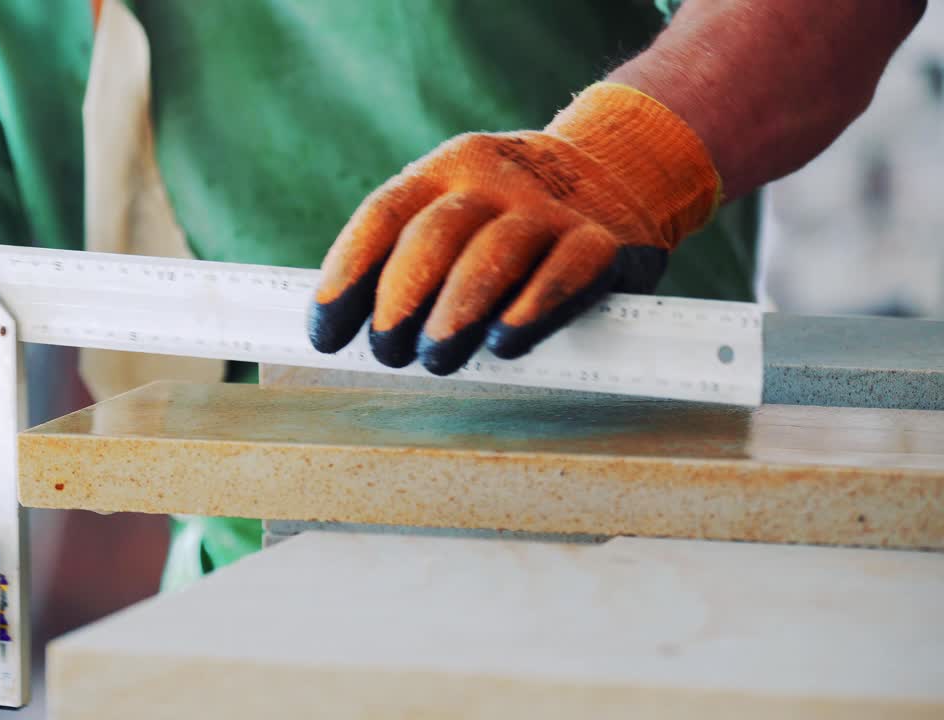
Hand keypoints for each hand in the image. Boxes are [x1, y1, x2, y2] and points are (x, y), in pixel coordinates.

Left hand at [308, 82, 720, 374]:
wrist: (619, 166)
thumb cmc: (509, 216)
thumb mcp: (457, 212)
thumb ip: (409, 260)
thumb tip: (345, 338)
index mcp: (443, 169)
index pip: (383, 217)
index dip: (347, 277)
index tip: (324, 336)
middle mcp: (492, 180)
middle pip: (434, 235)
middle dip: (400, 299)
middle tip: (386, 352)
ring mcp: (549, 208)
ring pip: (494, 254)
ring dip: (456, 312)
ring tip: (435, 359)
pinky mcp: (601, 241)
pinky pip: (563, 273)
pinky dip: (530, 310)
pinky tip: (504, 344)